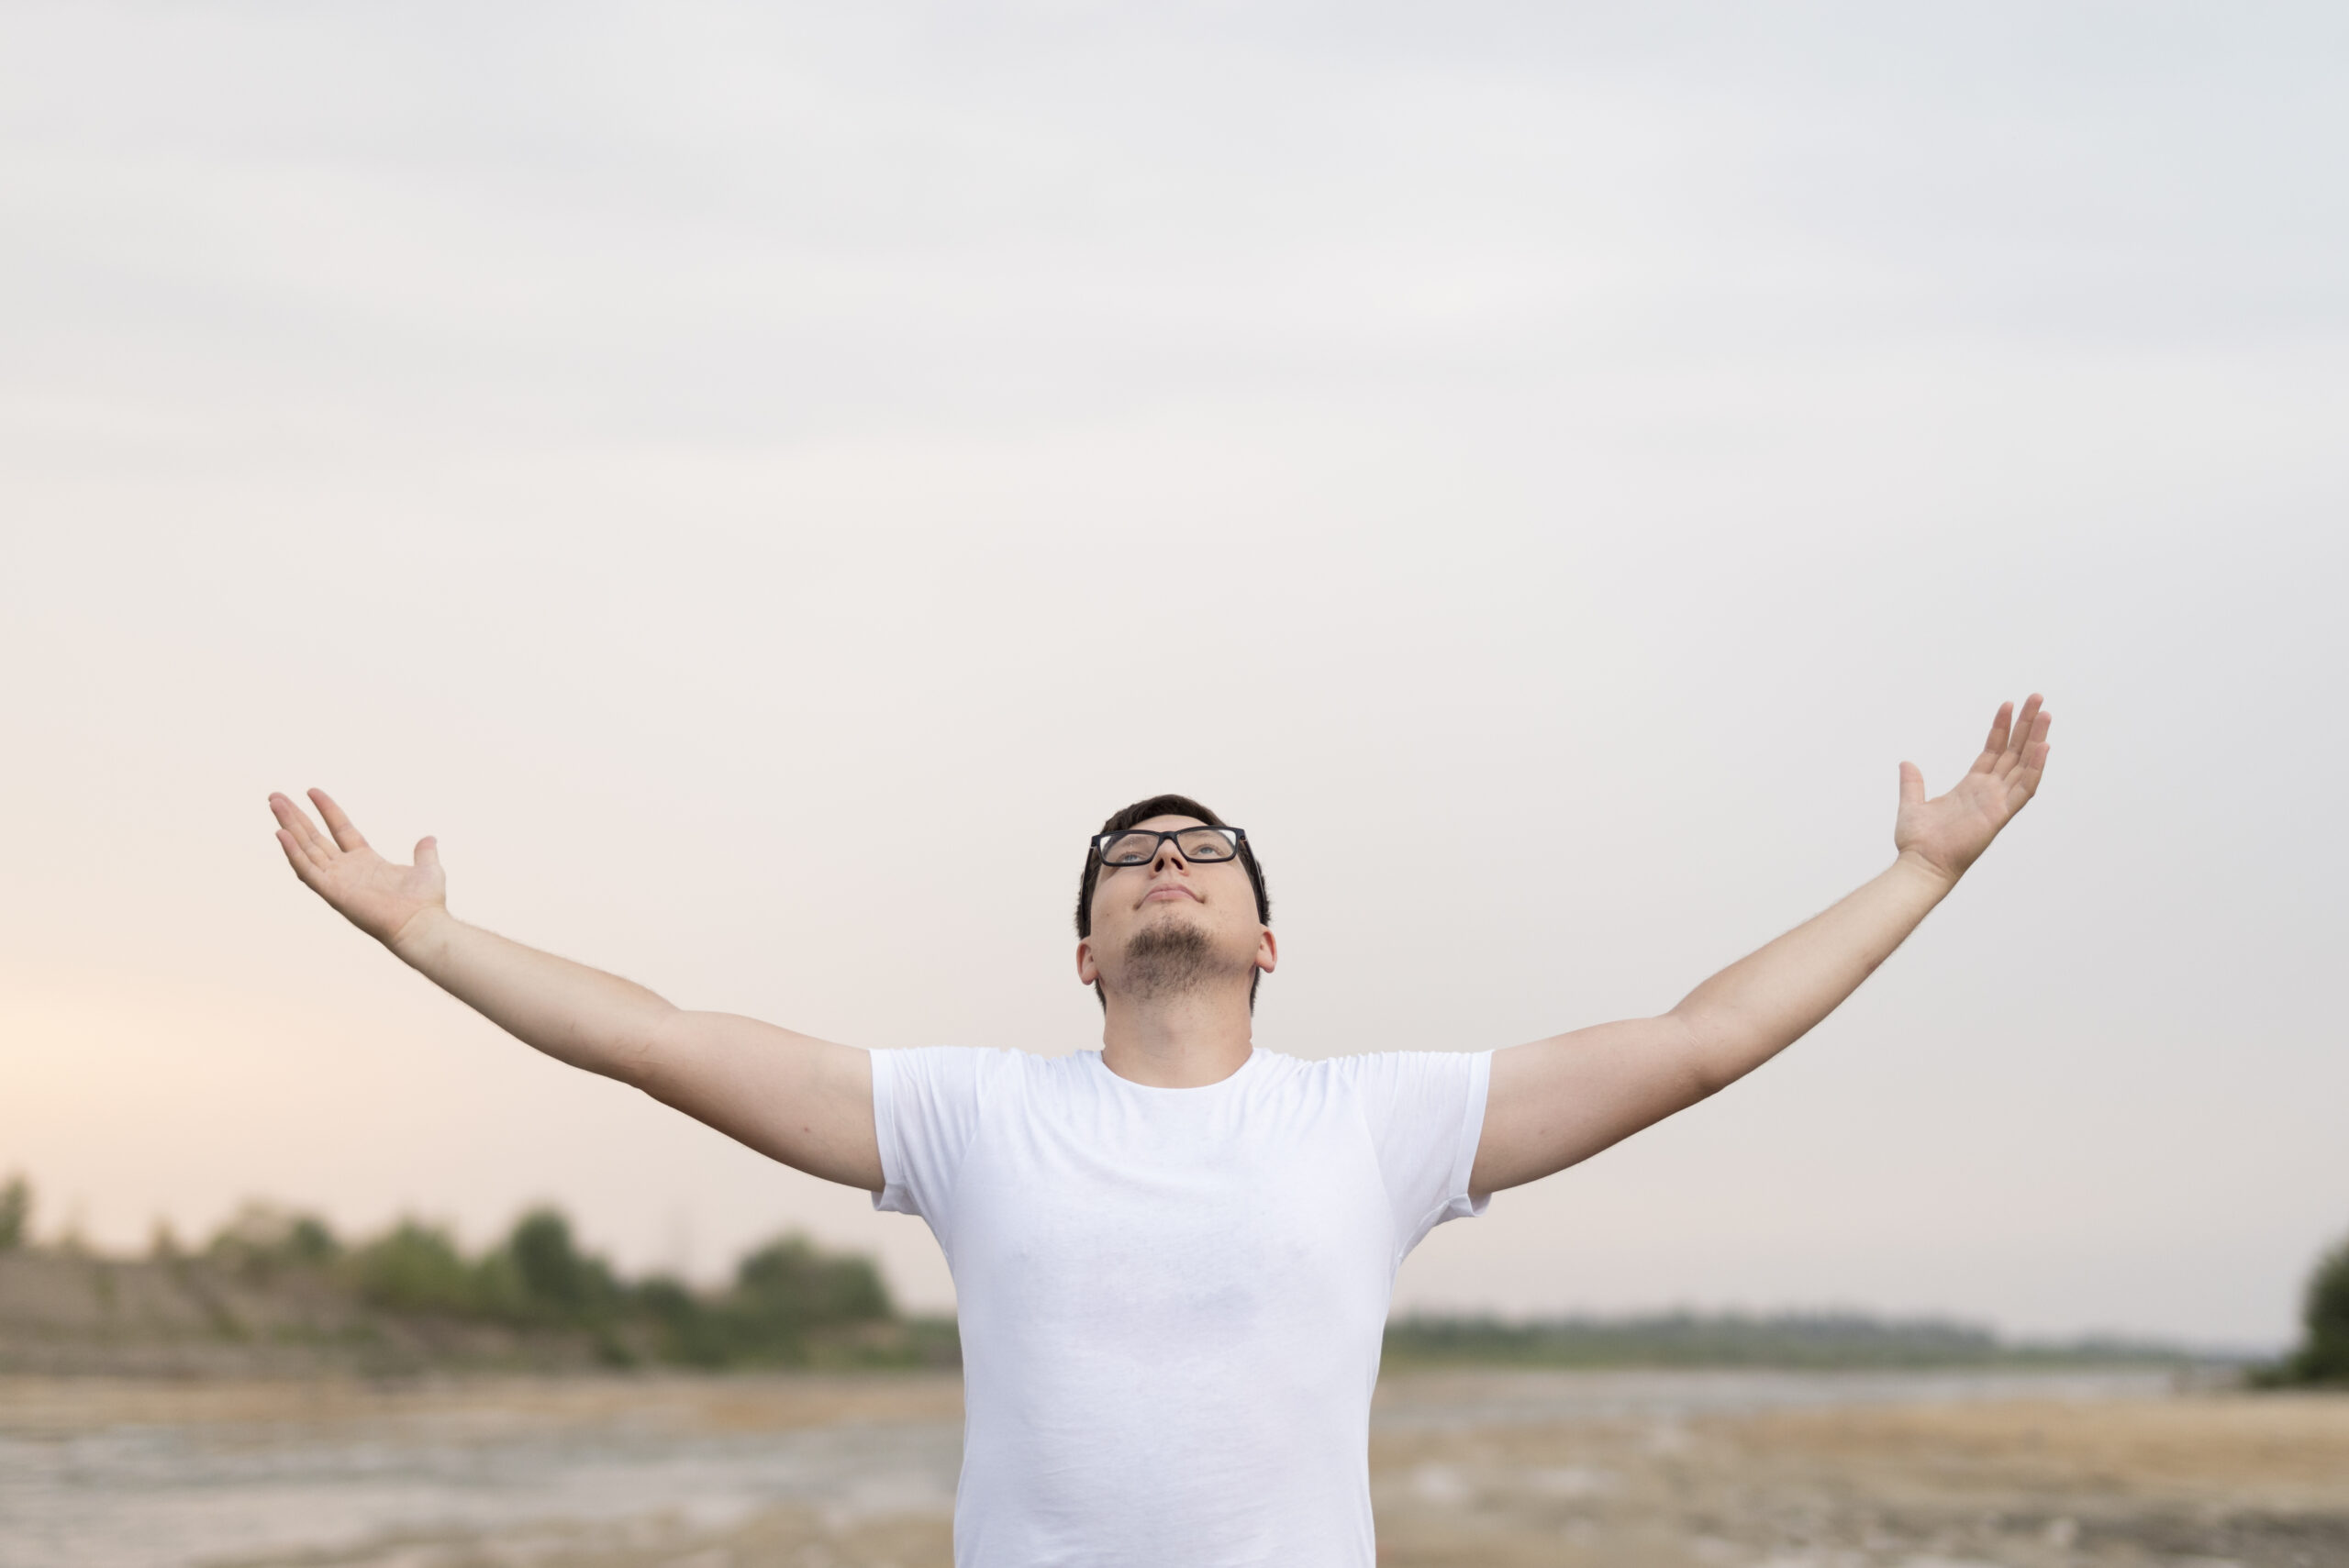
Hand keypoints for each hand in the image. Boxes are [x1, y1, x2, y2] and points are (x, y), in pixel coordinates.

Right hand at [269, 788, 445, 947]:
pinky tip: (281, 833)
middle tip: (275, 796)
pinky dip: (293, 852)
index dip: (327, 809)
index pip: (341, 828)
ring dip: (288, 825)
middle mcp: (346, 869)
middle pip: (314, 837)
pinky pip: (307, 869)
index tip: (312, 790)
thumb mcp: (427, 868)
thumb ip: (424, 852)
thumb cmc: (425, 902)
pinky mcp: (332, 892)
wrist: (420, 923)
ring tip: (273, 803)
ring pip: (305, 848)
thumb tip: (429, 838)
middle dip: (295, 816)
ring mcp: (337, 880)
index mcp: (366, 861)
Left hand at [1894, 695, 2052, 884]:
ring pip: (2024, 764)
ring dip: (2036, 738)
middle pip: (2014, 752)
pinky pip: (2025, 789)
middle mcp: (1990, 792)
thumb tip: (1906, 763)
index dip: (2001, 728)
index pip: (1993, 750)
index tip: (2008, 704)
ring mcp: (1998, 802)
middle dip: (2027, 725)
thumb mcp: (1913, 803)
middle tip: (2038, 698)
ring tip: (2046, 713)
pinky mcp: (2001, 814)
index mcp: (1972, 787)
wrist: (1921, 864)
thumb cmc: (1918, 841)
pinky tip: (2043, 746)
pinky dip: (2036, 768)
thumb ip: (1913, 783)